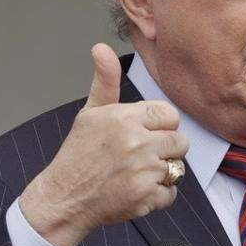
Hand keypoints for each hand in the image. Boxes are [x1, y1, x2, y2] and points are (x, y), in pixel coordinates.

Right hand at [19, 43, 188, 245]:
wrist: (64, 198)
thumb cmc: (78, 155)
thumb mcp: (90, 113)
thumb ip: (105, 81)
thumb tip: (101, 48)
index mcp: (125, 118)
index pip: (170, 115)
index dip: (160, 126)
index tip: (144, 134)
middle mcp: (137, 142)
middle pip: (180, 141)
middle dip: (165, 149)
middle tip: (141, 156)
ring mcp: (143, 171)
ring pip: (178, 168)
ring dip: (162, 173)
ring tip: (136, 172)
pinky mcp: (146, 197)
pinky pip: (171, 193)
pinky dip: (157, 196)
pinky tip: (135, 190)